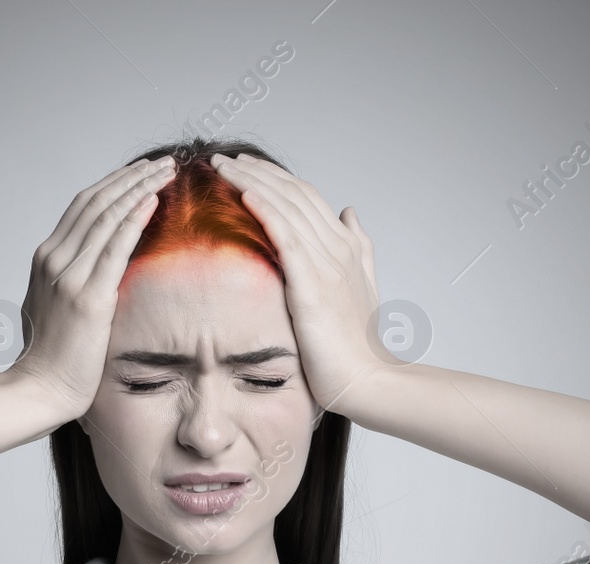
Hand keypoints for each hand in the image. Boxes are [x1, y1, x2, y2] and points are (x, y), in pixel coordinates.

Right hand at [7, 156, 176, 419]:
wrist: (38, 390)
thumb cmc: (52, 359)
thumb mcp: (54, 309)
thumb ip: (71, 285)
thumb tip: (97, 277)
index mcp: (46, 259)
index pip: (84, 207)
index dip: (115, 184)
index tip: (143, 172)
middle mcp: (53, 259)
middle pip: (96, 202)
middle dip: (132, 177)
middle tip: (164, 162)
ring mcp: (68, 276)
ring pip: (107, 216)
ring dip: (139, 187)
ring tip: (167, 171)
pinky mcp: (88, 297)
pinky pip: (115, 247)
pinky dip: (134, 218)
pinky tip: (153, 200)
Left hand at [209, 152, 396, 414]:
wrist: (367, 380)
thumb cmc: (358, 345)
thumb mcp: (362, 287)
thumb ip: (359, 247)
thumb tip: (350, 212)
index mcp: (346, 247)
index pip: (306, 197)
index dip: (275, 177)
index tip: (244, 165)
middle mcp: (338, 248)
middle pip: (293, 194)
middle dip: (256, 170)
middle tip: (223, 157)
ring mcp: (327, 265)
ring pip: (286, 207)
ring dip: (252, 181)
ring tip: (222, 166)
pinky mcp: (312, 286)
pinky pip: (286, 238)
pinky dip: (266, 210)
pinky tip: (244, 194)